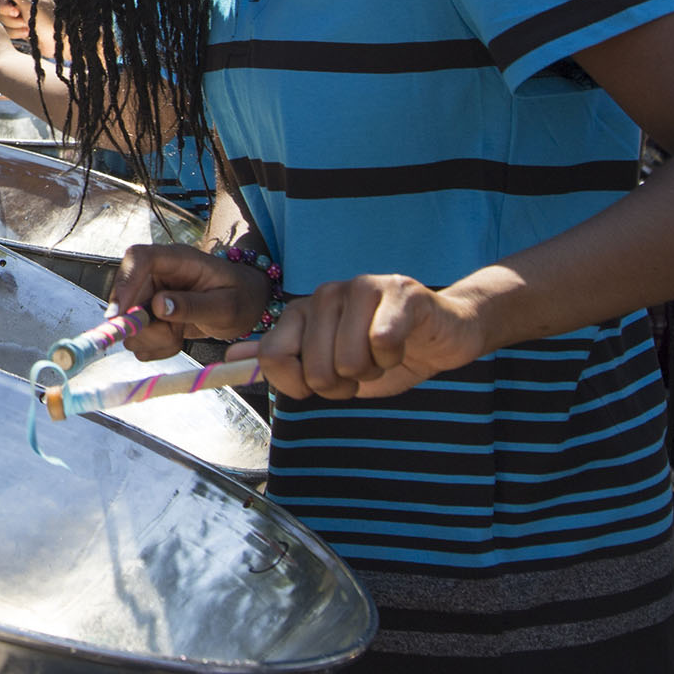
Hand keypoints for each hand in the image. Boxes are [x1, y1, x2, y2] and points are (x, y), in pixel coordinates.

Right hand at [0, 0, 54, 48]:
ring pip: (2, 14)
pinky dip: (15, 31)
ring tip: (26, 25)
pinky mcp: (19, 26)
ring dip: (13, 22)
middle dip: (6, 8)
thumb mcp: (30, 3)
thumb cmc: (49, 21)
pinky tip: (26, 33)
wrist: (57, 44)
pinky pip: (6, 27)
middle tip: (17, 13)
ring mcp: (20, 12)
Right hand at [106, 244, 271, 360]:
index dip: (124, 283)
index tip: (121, 314)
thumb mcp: (227, 305)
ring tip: (180, 334)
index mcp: (176, 259)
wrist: (246, 304)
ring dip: (153, 338)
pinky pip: (138, 338)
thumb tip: (158, 306)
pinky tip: (176, 338)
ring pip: (129, 323)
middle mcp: (157, 274)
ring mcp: (150, 295)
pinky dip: (156, 346)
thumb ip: (194, 305)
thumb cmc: (241, 297)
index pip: (138, 258)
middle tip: (172, 335)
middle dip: (145, 325)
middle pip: (127, 297)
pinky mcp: (149, 315)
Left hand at [227, 274, 486, 400]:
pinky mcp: (400, 293)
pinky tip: (402, 345)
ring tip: (383, 355)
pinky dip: (395, 358)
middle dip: (344, 385)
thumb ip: (281, 361)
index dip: (298, 385)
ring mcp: (362, 288)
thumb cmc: (384, 352)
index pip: (272, 357)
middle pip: (314, 369)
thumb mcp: (328, 364)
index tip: (322, 383)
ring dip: (372, 372)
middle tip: (364, 368)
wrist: (444, 334)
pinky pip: (382, 343)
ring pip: (349, 360)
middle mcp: (325, 294)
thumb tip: (229, 359)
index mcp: (302, 311)